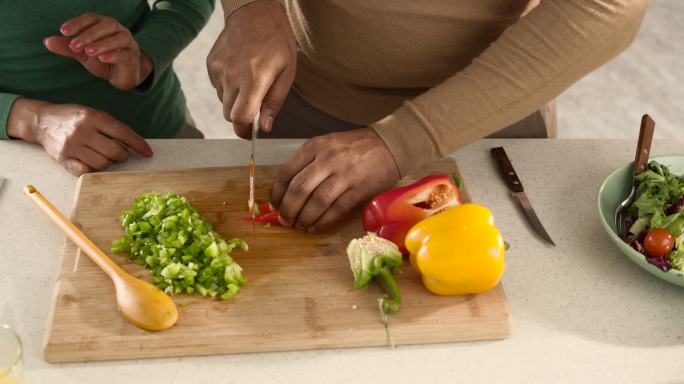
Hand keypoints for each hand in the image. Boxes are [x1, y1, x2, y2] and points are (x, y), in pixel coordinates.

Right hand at [7, 99, 152, 175]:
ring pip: (102, 163)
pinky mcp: (63, 159)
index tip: (148, 153)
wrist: (42, 121)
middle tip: (121, 154)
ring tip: (104, 156)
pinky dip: (94, 169)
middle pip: (114, 152)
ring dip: (109, 163)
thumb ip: (112, 127)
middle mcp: (82, 131)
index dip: (138, 145)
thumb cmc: (73, 117)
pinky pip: (86, 171)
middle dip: (123, 156)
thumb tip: (136, 144)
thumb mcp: (94, 114)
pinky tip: (92, 162)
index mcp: (93, 117)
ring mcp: (72, 146)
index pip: (123, 133)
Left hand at [44, 13, 152, 90]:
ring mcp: (129, 44)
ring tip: (88, 51)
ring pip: (118, 38)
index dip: (78, 23)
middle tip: (74, 45)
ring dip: (102, 43)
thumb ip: (67, 47)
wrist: (123, 76)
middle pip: (107, 25)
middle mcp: (119, 31)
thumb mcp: (83, 54)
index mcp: (105, 25)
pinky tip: (102, 58)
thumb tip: (47, 41)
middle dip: (89, 34)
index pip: (92, 18)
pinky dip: (114, 55)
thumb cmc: (103, 60)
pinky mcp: (132, 59)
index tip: (63, 31)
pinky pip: (125, 54)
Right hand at [207, 0, 296, 137]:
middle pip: (229, 115)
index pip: (239, 118)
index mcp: (253, 79)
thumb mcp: (287, 72)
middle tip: (254, 108)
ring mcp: (218, 70)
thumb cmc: (276, 41)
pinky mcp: (210, 65)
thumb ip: (274, 102)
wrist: (254, 11)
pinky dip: (228, 87)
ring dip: (235, 100)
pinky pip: (218, 87)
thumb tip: (264, 127)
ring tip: (250, 82)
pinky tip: (240, 72)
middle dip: (241, 117)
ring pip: (223, 101)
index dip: (244, 131)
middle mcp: (231, 76)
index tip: (250, 133)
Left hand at [269, 128, 400, 232]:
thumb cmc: (355, 147)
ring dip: (304, 218)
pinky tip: (315, 227)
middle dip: (288, 209)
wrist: (390, 145)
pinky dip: (322, 222)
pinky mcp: (359, 189)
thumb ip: (308, 163)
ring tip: (299, 226)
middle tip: (284, 220)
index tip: (274, 205)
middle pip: (299, 189)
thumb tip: (287, 191)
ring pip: (317, 202)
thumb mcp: (327, 145)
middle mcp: (328, 159)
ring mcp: (344, 175)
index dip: (277, 193)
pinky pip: (336, 210)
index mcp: (315, 146)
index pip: (287, 173)